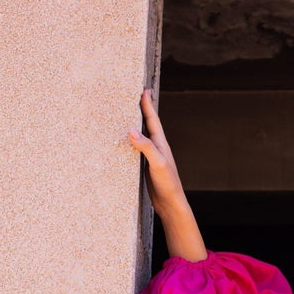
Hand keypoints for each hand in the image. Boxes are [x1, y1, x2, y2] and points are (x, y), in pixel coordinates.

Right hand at [128, 90, 206, 260]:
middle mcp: (156, 148)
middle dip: (141, 109)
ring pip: (140, 136)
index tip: (144, 89)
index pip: (152, 119)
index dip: (147, 104)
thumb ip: (145, 147)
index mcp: (160, 143)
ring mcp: (150, 157)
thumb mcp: (157, 164)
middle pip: (146, 124)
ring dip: (134, 124)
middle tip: (135, 95)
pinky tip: (122, 143)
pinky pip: (135, 149)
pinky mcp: (144, 167)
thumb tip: (130, 130)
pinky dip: (129, 142)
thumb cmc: (168, 184)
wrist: (171, 204)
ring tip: (126, 114)